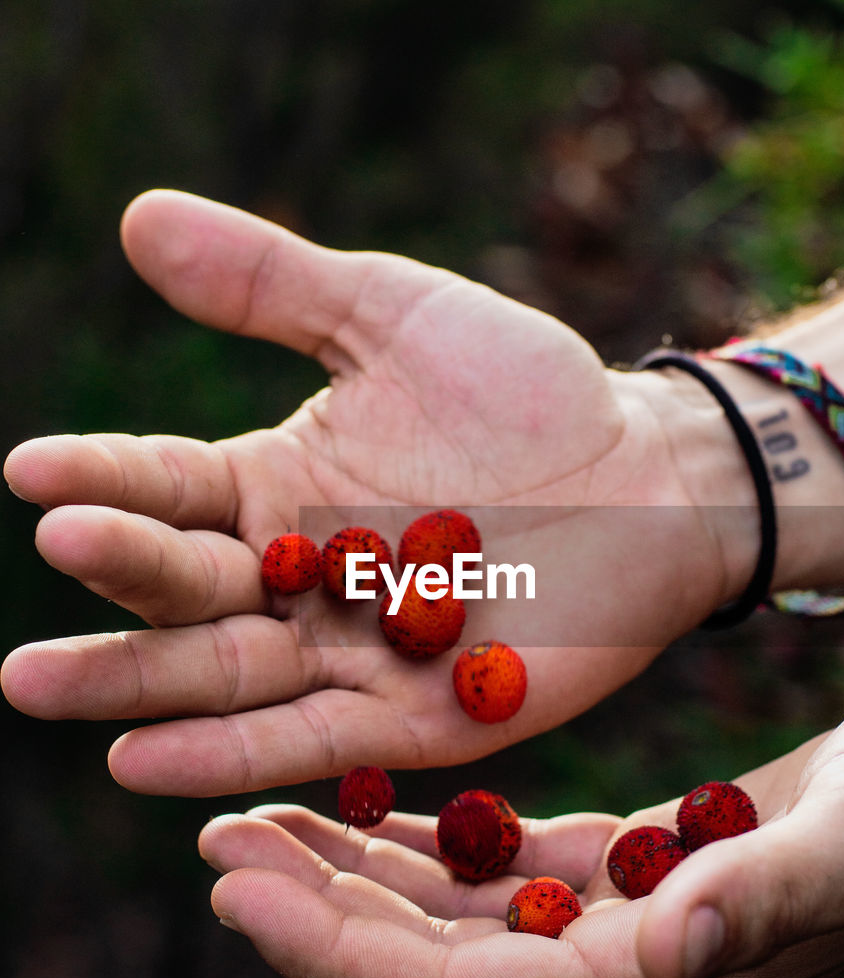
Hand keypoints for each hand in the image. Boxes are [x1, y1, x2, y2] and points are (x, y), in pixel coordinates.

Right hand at [2, 189, 755, 796]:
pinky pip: (305, 737)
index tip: (29, 470)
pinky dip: (222, 751)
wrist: (649, 478)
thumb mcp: (394, 318)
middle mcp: (297, 578)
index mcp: (279, 487)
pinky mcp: (409, 719)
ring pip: (223, 672)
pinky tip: (137, 760)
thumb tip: (138, 217)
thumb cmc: (527, 394)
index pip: (170, 485)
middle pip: (183, 587)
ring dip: (133, 682)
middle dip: (113, 575)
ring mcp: (348, 654)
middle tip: (49, 554)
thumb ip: (272, 286)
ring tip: (34, 680)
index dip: (102, 477)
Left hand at [198, 726, 843, 977]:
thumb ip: (759, 899)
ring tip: (260, 822)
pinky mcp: (628, 868)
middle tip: (215, 844)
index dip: (339, 956)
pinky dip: (430, 838)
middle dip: (315, 909)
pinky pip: (504, 865)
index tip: (233, 895)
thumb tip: (662, 953)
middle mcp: (616, 967)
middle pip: (431, 958)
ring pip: (456, 910)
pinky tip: (371, 808)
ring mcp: (617, 921)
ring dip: (354, 871)